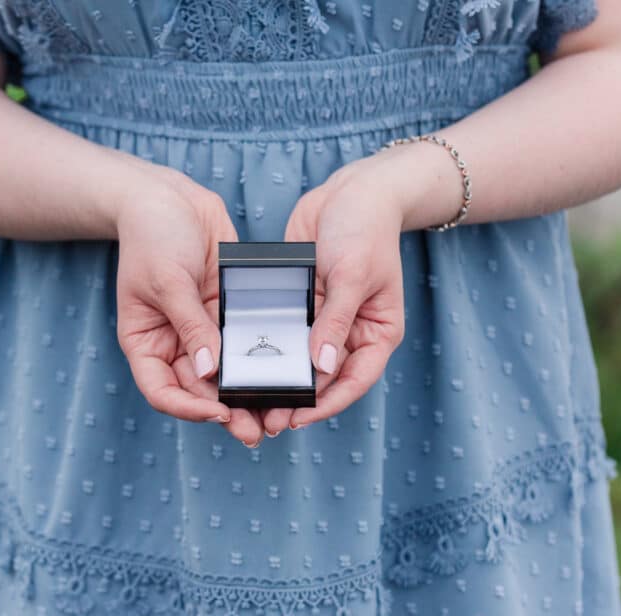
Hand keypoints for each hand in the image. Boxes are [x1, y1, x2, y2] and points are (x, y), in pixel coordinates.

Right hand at [115, 160, 264, 445]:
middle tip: (258, 431)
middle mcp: (175, 342)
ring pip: (227, 373)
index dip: (188, 408)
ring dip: (250, 392)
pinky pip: (245, 341)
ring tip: (278, 412)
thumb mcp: (167, 279)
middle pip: (200, 391)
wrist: (168, 195)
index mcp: (147, 342)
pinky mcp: (226, 312)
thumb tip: (211, 371)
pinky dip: (263, 358)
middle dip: (228, 411)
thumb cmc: (152, 234)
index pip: (162, 391)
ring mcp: (203, 329)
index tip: (218, 412)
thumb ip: (190, 324)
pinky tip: (287, 370)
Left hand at [262, 153, 407, 435]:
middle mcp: (351, 332)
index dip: (329, 404)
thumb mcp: (352, 275)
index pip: (355, 380)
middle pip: (324, 378)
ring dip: (278, 380)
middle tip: (266, 421)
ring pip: (300, 360)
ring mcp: (324, 319)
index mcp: (377, 332)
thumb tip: (321, 368)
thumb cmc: (365, 229)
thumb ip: (335, 321)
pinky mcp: (302, 303)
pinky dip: (268, 349)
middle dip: (298, 399)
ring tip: (249, 401)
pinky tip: (243, 363)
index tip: (299, 419)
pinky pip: (284, 333)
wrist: (352, 190)